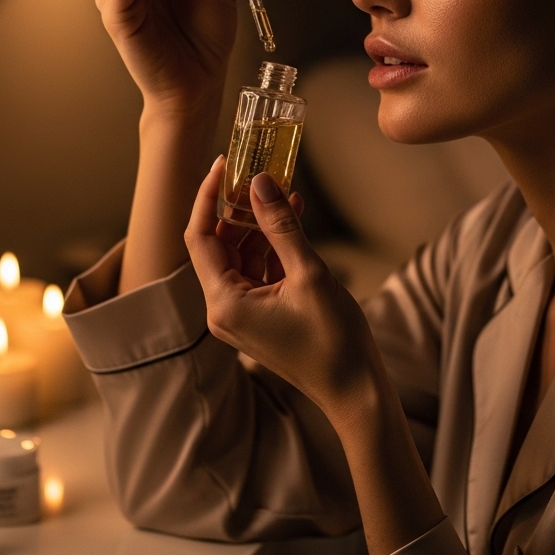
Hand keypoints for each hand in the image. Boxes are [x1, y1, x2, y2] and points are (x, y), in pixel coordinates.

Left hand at [185, 158, 378, 416]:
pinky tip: (292, 217)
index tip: (222, 164)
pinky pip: (256, 271)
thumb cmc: (333, 341)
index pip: (200, 237)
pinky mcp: (258, 316)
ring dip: (258, 224)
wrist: (354, 390)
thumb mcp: (308, 274)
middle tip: (256, 172)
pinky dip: (270, 246)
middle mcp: (223, 309)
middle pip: (217, 244)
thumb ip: (281, 226)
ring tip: (280, 189)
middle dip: (236, 207)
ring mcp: (240, 315)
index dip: (208, 196)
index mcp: (224, 302)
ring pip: (239, 255)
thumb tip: (260, 182)